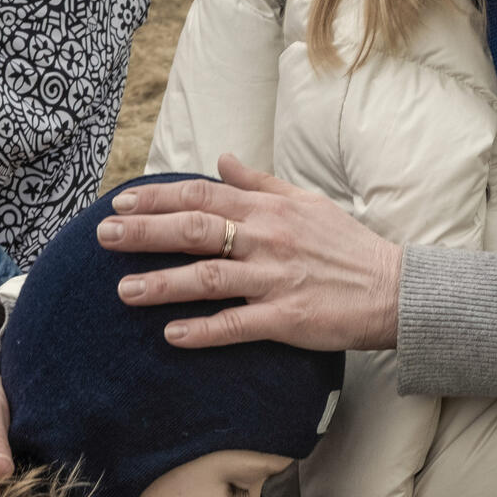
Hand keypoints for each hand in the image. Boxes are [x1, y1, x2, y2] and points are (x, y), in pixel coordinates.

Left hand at [98, 153, 402, 351]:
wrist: (392, 289)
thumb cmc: (348, 247)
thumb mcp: (306, 203)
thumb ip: (260, 184)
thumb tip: (222, 161)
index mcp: (268, 210)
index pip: (202, 196)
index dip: (158, 198)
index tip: (121, 203)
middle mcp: (267, 240)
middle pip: (194, 230)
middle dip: (145, 232)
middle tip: (104, 237)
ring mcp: (275, 280)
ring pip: (208, 278)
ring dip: (163, 284)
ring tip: (124, 291)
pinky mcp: (287, 319)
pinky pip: (237, 325)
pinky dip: (203, 330)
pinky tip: (171, 335)